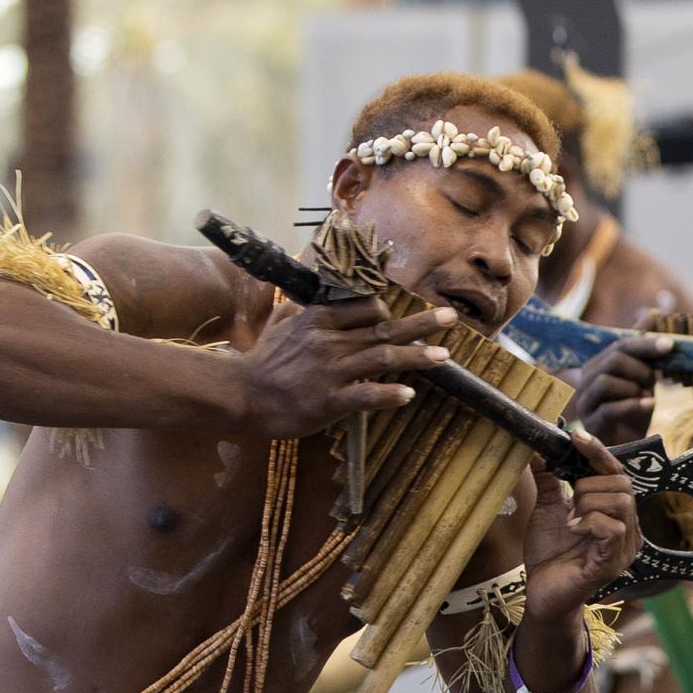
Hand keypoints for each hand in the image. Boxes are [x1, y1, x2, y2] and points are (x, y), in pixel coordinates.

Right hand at [235, 293, 454, 438]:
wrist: (241, 394)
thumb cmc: (263, 361)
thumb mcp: (281, 323)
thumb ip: (304, 307)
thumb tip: (316, 291)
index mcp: (319, 320)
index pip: (364, 306)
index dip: (387, 309)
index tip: (402, 313)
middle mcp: (328, 342)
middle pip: (382, 328)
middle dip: (420, 323)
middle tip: (451, 318)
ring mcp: (329, 372)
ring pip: (380, 358)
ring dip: (415, 357)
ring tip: (444, 357)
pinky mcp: (327, 401)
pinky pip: (363, 396)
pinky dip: (386, 394)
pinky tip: (407, 395)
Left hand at [519, 432, 642, 627]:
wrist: (540, 593)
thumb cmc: (549, 554)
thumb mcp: (548, 508)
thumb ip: (550, 478)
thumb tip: (540, 445)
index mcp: (614, 512)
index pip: (616, 473)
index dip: (598, 452)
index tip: (576, 435)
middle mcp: (626, 529)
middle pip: (623, 484)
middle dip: (590, 483)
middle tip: (569, 499)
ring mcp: (623, 547)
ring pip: (622, 503)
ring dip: (589, 502)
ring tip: (571, 518)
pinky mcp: (613, 563)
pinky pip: (613, 528)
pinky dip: (589, 522)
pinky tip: (573, 530)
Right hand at [568, 334, 673, 447]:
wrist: (630, 446)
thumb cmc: (635, 410)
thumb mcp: (643, 376)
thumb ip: (644, 348)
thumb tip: (653, 312)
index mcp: (599, 364)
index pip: (620, 345)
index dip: (645, 343)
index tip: (670, 345)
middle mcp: (587, 380)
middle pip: (611, 360)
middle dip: (640, 367)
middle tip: (656, 380)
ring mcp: (586, 402)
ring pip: (605, 381)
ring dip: (633, 386)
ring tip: (647, 395)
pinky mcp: (591, 424)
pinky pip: (609, 409)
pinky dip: (632, 404)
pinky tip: (650, 404)